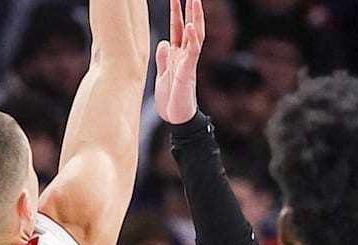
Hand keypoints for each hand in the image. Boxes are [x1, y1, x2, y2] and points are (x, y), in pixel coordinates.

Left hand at [155, 0, 204, 124]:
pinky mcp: (188, 72)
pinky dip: (191, 39)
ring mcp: (188, 62)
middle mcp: (185, 56)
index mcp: (178, 55)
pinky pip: (192, 52)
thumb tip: (163, 42)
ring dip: (194, 17)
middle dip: (189, 9)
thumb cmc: (171, 100)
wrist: (177, 119)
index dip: (177, 13)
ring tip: (194, 0)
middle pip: (189, 27)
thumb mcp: (163, 74)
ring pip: (194, 35)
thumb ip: (164, 58)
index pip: (178, 29)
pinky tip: (189, 25)